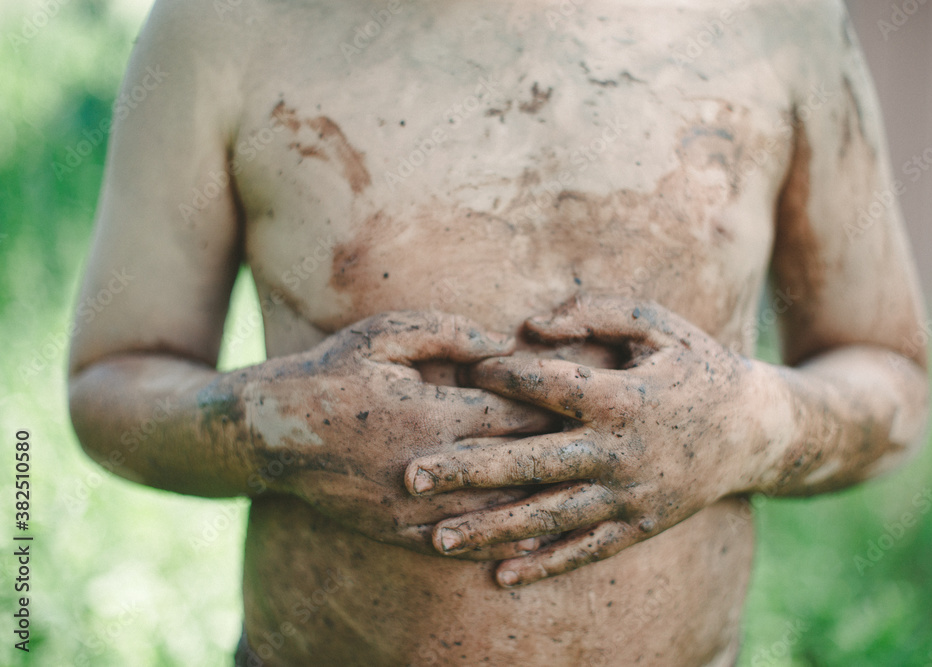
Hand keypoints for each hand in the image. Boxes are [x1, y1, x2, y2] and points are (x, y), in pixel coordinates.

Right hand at [245, 310, 560, 559]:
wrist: (270, 431)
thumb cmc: (332, 370)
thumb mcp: (386, 333)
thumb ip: (450, 333)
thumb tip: (503, 344)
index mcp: (433, 413)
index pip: (516, 414)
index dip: (558, 409)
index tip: (591, 402)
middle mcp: (431, 466)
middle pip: (515, 465)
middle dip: (561, 457)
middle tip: (602, 448)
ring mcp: (414, 506)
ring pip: (495, 515)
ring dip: (542, 507)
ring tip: (585, 499)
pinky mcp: (397, 530)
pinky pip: (459, 544)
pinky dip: (500, 543)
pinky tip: (531, 541)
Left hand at [403, 296, 757, 585]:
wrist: (757, 431)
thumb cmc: (696, 365)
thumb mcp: (657, 324)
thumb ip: (595, 312)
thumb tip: (531, 325)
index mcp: (622, 398)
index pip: (547, 386)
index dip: (501, 375)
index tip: (462, 372)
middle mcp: (620, 453)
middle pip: (531, 464)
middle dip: (467, 471)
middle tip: (410, 477)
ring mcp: (630, 496)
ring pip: (549, 518)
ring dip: (491, 529)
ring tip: (437, 538)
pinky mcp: (639, 525)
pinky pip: (586, 549)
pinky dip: (545, 564)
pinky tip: (500, 575)